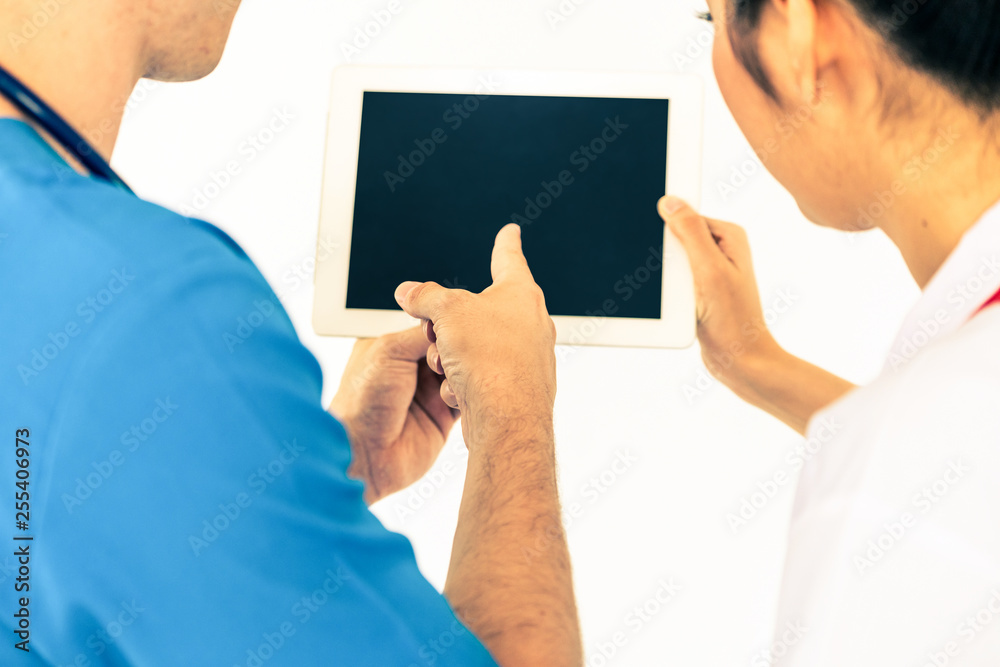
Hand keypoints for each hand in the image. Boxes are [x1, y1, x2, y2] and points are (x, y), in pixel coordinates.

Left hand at [330, 327, 458, 504]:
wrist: (364, 453)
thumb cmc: (362, 401)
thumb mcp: (389, 350)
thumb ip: (422, 333)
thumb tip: (451, 320)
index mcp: (392, 347)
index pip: (427, 325)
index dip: (442, 323)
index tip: (453, 320)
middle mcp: (411, 368)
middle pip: (448, 346)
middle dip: (453, 347)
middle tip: (445, 354)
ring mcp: (428, 392)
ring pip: (460, 370)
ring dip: (461, 370)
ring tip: (449, 375)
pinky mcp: (443, 416)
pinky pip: (467, 398)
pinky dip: (469, 393)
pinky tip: (460, 392)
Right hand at [394, 224, 556, 443]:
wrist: (506, 419)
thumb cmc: (489, 357)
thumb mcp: (448, 311)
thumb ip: (425, 296)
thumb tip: (409, 292)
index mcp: (520, 294)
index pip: (509, 259)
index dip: (504, 243)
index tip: (510, 232)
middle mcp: (529, 324)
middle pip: (476, 311)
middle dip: (448, 324)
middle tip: (436, 332)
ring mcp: (525, 358)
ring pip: (470, 347)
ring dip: (449, 357)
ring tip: (449, 366)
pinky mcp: (515, 388)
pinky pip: (475, 376)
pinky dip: (461, 382)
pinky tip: (461, 392)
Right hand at [657, 196, 781, 393]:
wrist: (739, 360)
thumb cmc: (733, 319)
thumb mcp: (710, 270)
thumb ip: (691, 233)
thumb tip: (670, 202)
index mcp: (728, 235)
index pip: (685, 215)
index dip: (666, 224)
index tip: (658, 242)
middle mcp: (720, 249)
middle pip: (674, 237)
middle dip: (664, 255)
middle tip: (677, 281)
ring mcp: (709, 269)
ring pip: (670, 260)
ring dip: (665, 277)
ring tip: (682, 298)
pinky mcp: (699, 289)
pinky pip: (672, 280)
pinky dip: (667, 289)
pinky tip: (676, 305)